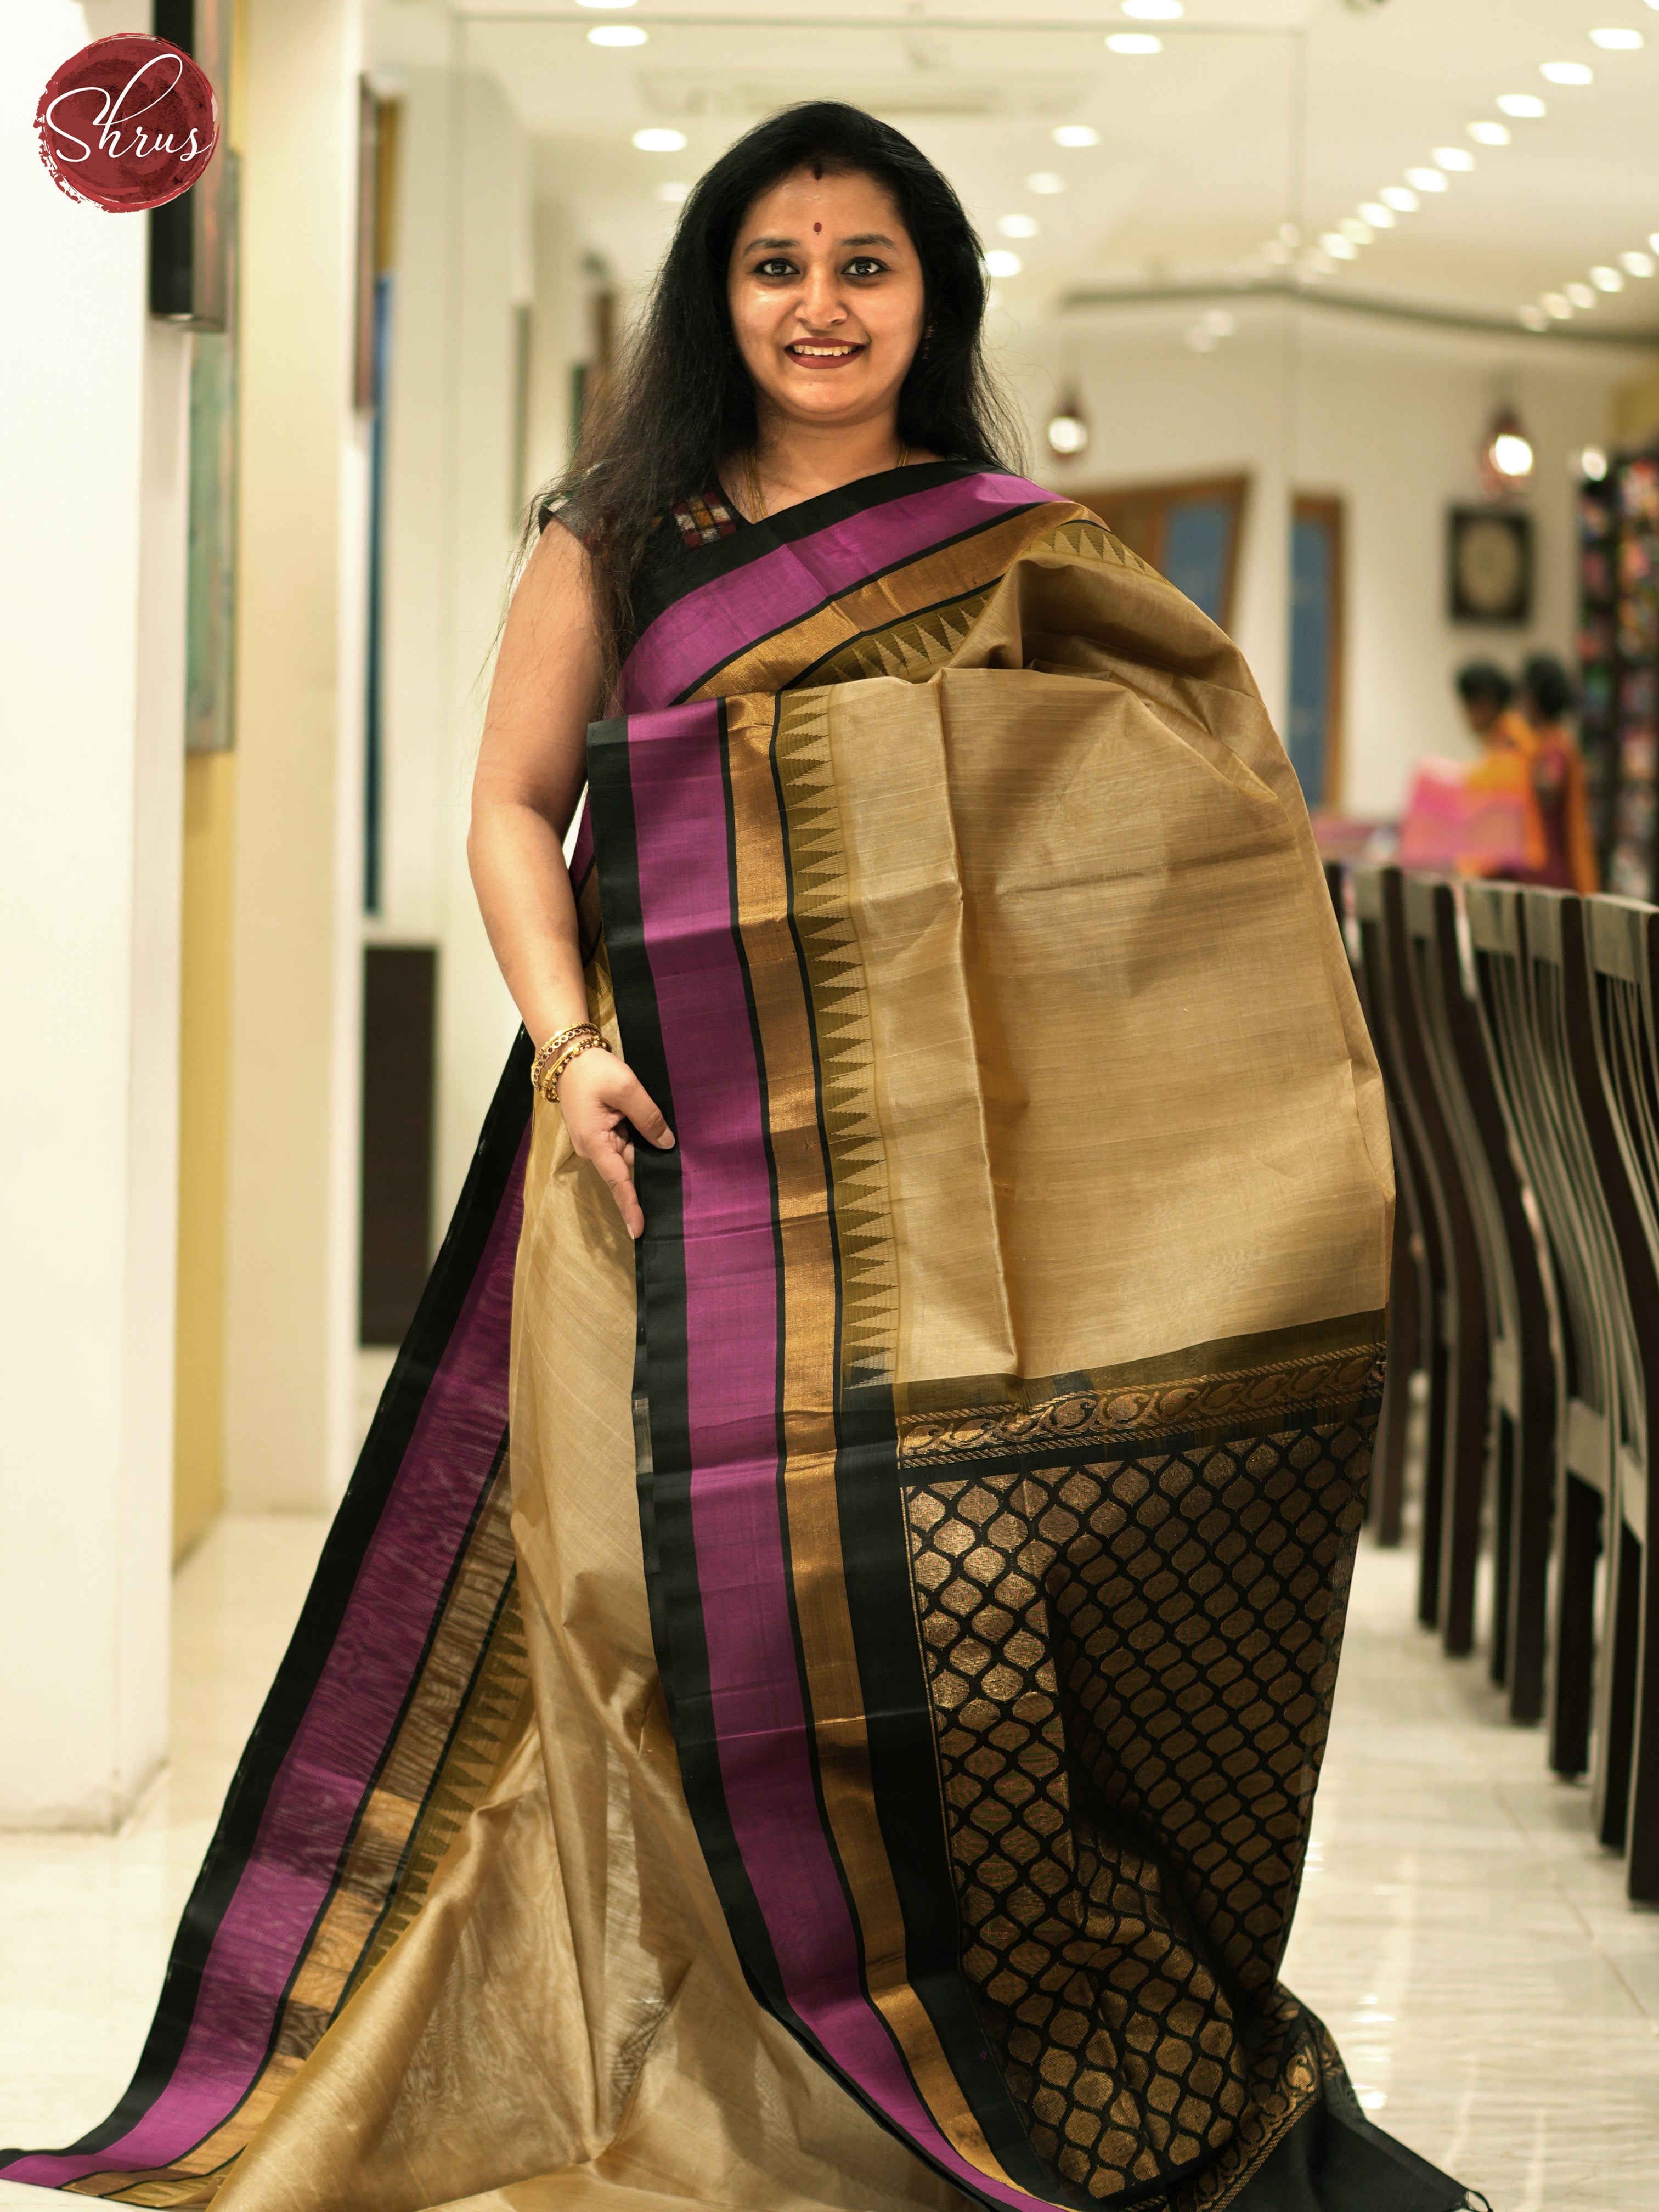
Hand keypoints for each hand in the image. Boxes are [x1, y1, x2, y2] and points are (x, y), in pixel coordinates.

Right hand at [555, 1045, 673, 1239]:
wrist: (569, 1055)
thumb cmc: (594, 1071)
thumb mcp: (627, 1089)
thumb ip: (649, 1118)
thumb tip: (666, 1143)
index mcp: (595, 1142)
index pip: (617, 1181)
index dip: (630, 1206)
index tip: (638, 1231)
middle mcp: (594, 1148)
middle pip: (627, 1170)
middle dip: (647, 1175)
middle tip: (675, 1185)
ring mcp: (597, 1141)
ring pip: (629, 1155)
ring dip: (645, 1152)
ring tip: (668, 1152)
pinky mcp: (601, 1131)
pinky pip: (625, 1143)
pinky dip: (639, 1141)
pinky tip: (656, 1139)